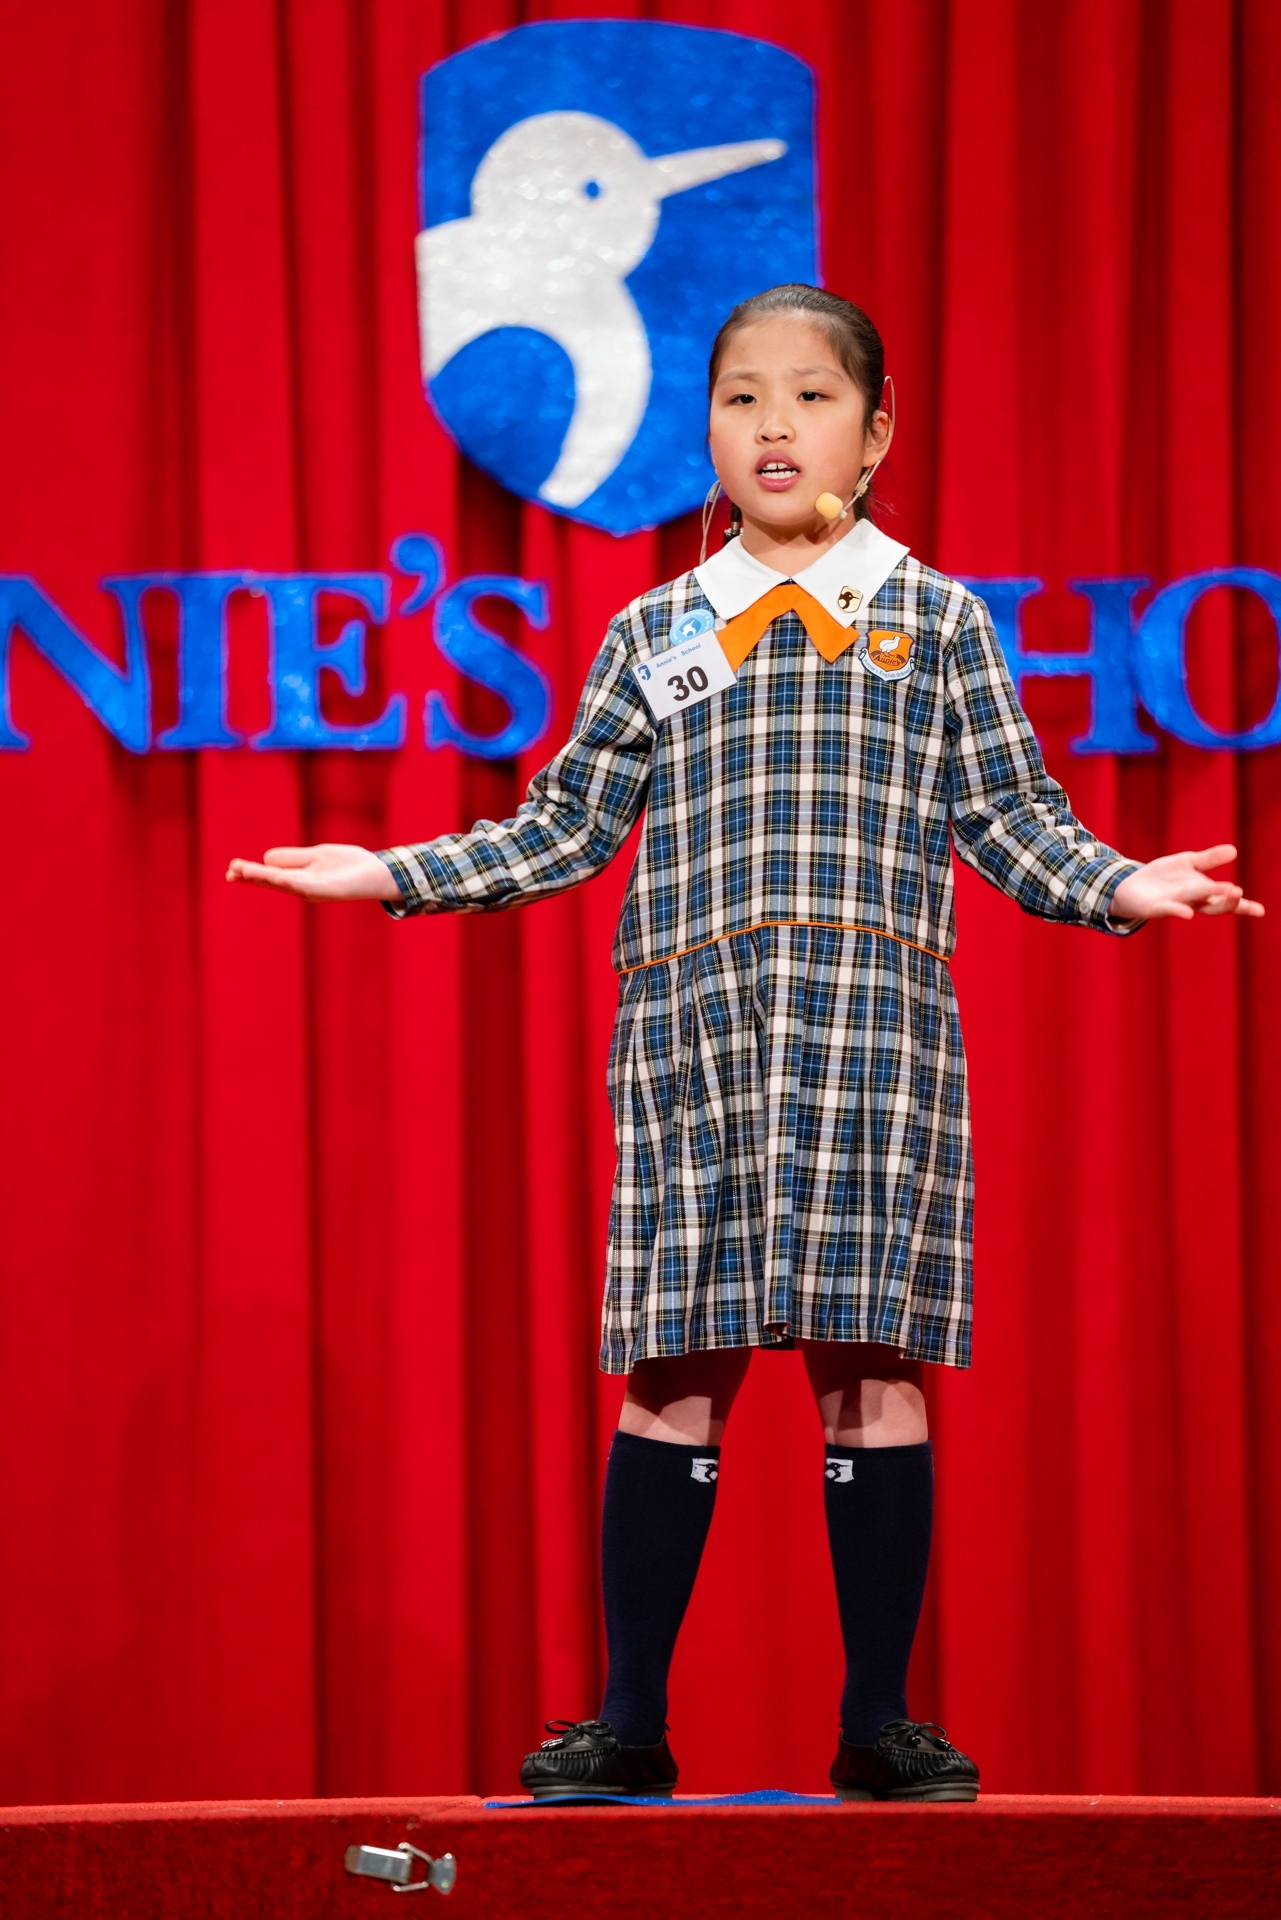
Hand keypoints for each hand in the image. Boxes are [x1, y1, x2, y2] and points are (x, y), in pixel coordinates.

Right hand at [226, 844, 401, 901]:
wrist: (379, 872)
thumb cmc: (349, 865)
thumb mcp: (316, 856)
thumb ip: (293, 858)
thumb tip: (265, 858)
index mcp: (300, 878)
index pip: (270, 875)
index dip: (252, 872)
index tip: (231, 869)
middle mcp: (305, 887)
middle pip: (273, 881)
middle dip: (253, 876)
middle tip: (231, 871)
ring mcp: (317, 890)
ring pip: (286, 883)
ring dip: (265, 877)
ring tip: (245, 872)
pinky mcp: (331, 890)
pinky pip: (307, 884)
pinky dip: (290, 881)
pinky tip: (277, 877)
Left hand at [1109, 844, 1262, 922]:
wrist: (1130, 886)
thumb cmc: (1163, 877)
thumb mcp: (1188, 863)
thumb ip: (1209, 859)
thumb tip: (1234, 851)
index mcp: (1201, 892)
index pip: (1225, 900)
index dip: (1242, 906)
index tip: (1260, 911)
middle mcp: (1191, 901)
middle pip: (1213, 904)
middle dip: (1227, 900)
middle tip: (1239, 893)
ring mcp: (1174, 905)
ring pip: (1194, 902)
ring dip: (1210, 897)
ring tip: (1227, 891)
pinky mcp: (1155, 908)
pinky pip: (1168, 909)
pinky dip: (1178, 910)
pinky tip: (1187, 913)